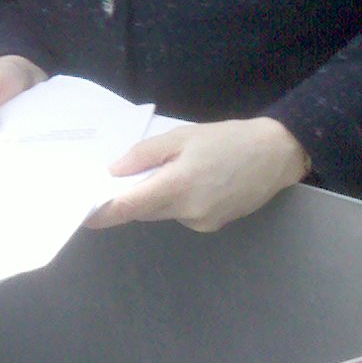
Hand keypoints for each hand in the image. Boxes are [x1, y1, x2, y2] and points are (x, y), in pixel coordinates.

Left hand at [86, 117, 308, 232]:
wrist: (276, 154)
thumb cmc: (228, 139)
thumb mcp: (182, 136)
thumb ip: (144, 155)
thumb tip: (113, 172)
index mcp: (176, 186)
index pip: (128, 208)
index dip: (103, 213)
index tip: (84, 212)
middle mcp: (187, 211)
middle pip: (144, 211)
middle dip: (133, 198)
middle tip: (128, 177)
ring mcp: (201, 222)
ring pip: (164, 213)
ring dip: (158, 198)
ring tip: (177, 170)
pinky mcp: (214, 225)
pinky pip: (184, 214)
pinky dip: (180, 201)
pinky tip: (198, 181)